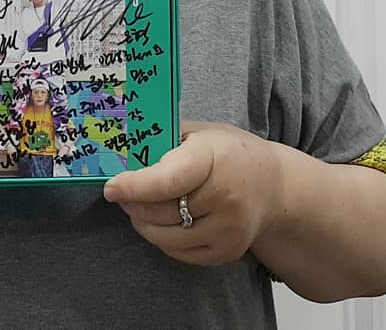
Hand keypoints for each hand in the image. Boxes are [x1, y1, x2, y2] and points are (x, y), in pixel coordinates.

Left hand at [103, 121, 284, 265]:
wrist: (274, 187)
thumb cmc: (228, 153)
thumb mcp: (199, 133)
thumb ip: (163, 140)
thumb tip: (120, 148)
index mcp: (214, 159)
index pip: (168, 180)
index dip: (135, 186)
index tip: (111, 187)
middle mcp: (225, 198)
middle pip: (162, 211)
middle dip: (132, 204)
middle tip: (120, 193)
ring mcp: (228, 230)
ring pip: (166, 237)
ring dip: (142, 223)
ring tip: (136, 207)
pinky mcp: (227, 252)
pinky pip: (179, 253)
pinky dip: (161, 239)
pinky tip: (159, 221)